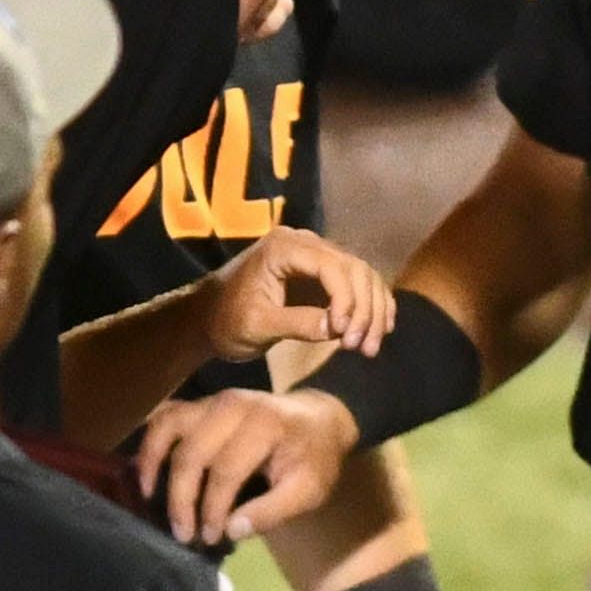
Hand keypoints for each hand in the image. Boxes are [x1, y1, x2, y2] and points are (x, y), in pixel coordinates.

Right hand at [131, 383, 356, 546]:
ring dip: (153, 462)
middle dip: (182, 497)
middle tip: (182, 533)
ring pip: (169, 426)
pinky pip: (166, 415)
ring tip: (149, 497)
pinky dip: (151, 441)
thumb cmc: (314, 459)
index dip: (213, 508)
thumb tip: (231, 531)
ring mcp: (213, 400)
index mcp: (264, 425)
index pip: (226, 470)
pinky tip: (145, 470)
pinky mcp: (201, 403)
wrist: (320, 420)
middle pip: (192, 452)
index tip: (210, 538)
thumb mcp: (309, 490)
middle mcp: (232, 406)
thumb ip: (273, 512)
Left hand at [198, 227, 394, 363]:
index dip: (346, 299)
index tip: (344, 334)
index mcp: (283, 248)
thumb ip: (297, 323)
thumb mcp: (258, 326)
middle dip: (364, 309)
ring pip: (361, 275)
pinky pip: (356, 283)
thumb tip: (338, 328)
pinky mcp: (321, 274)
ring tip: (370, 346)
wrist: (208, 319)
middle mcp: (303, 242)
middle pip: (353, 268)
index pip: (331, 266)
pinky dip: (371, 305)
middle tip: (363, 347)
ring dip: (372, 310)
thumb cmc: (226, 321)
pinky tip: (381, 329)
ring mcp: (314, 255)